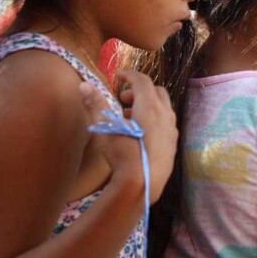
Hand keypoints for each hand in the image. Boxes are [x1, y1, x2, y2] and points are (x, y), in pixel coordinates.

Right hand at [80, 70, 177, 203]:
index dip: (129, 74)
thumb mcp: (105, 127)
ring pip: (163, 108)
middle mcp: (166, 115)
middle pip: (157, 91)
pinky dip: (153, 120)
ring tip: (127, 118)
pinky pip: (165, 124)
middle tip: (122, 99)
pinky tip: (139, 134)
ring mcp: (172, 130)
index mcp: (150, 106)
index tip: (118, 75)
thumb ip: (95, 104)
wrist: (142, 183)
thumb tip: (84, 85)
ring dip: (146, 106)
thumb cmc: (123, 153)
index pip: (142, 80)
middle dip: (139, 90)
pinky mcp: (172, 145)